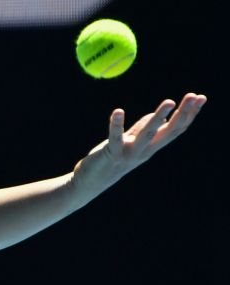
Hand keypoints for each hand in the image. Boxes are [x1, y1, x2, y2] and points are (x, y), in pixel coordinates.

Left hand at [71, 92, 205, 196]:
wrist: (89, 184)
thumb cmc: (111, 160)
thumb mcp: (131, 143)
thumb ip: (143, 129)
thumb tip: (159, 116)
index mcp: (151, 147)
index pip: (175, 130)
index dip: (189, 115)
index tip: (200, 97)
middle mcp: (144, 151)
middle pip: (168, 132)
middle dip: (183, 114)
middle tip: (194, 96)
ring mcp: (129, 153)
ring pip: (147, 135)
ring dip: (158, 117)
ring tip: (169, 101)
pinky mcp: (111, 153)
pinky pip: (115, 137)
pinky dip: (116, 124)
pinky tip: (118, 111)